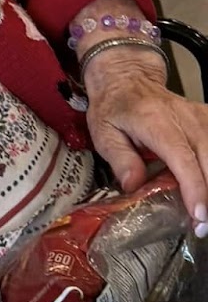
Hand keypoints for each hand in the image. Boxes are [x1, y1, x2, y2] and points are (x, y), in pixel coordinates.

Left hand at [83, 47, 207, 234]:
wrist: (126, 76)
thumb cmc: (114, 107)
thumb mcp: (104, 132)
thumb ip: (120, 159)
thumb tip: (134, 186)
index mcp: (156, 121)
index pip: (182, 158)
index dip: (194, 188)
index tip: (199, 215)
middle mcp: (184, 118)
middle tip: (202, 226)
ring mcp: (199, 116)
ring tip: (205, 210)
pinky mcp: (206, 118)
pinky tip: (206, 185)